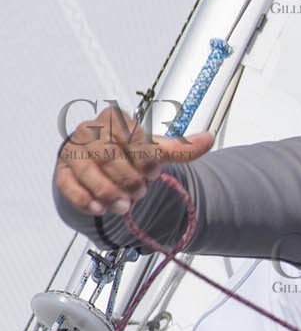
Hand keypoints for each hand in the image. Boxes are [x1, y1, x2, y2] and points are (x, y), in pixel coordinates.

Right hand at [55, 106, 213, 216]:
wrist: (100, 165)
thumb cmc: (129, 154)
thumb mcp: (155, 150)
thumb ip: (181, 148)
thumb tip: (209, 138)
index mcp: (114, 120)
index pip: (128, 135)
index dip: (143, 158)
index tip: (153, 173)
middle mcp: (89, 132)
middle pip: (107, 154)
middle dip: (128, 178)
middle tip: (140, 192)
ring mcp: (72, 152)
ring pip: (88, 171)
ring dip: (109, 192)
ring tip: (124, 206)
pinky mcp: (62, 173)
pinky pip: (68, 186)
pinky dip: (85, 200)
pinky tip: (100, 209)